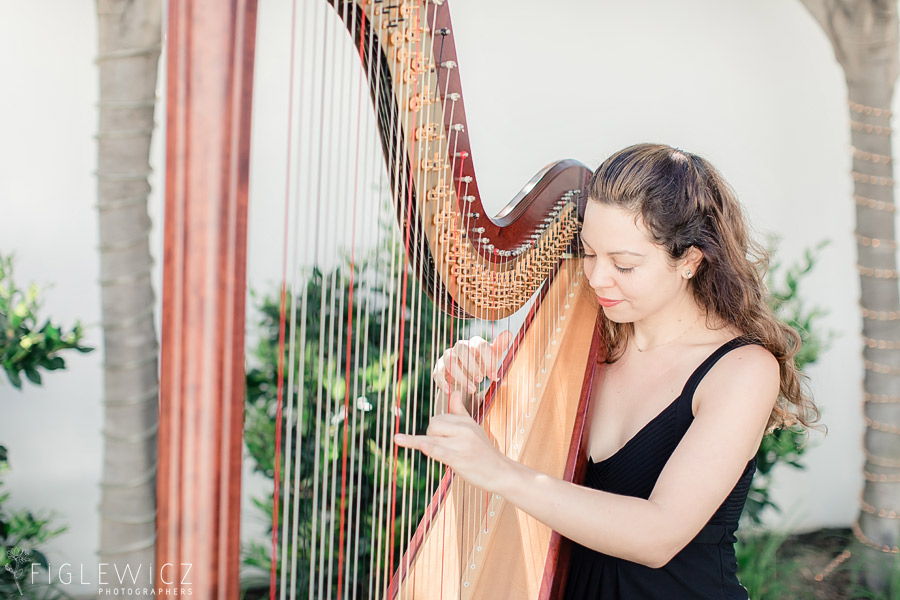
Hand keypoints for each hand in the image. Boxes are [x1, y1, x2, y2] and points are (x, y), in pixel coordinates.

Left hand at [394, 391, 511, 492]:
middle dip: (429, 436)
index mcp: (466, 422)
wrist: (501, 472)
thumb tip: (454, 391)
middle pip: (433, 425)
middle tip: (439, 448)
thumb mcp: (474, 427)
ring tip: (398, 440)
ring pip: (433, 439)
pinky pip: (442, 452)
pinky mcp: (461, 460)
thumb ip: (460, 411)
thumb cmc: (484, 451)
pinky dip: (430, 449)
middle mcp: (464, 431)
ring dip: (420, 444)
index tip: (439, 439)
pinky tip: (421, 446)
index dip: (433, 429)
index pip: (438, 418)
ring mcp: (463, 446)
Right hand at [432, 330, 512, 394]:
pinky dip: (442, 382)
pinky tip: (449, 392)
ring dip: (461, 376)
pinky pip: (437, 373)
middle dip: (472, 366)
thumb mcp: (492, 357)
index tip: (494, 376)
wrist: (466, 376)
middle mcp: (460, 347)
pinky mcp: (439, 368)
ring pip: (450, 361)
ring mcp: (448, 356)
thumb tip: (509, 332)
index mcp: (474, 343)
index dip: (488, 361)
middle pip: (462, 349)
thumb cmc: (481, 364)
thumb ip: (499, 346)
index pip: (480, 345)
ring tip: (472, 390)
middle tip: (480, 380)